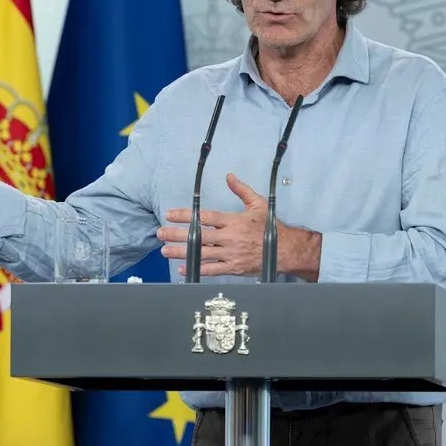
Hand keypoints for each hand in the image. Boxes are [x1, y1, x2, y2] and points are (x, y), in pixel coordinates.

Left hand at [157, 173, 320, 279]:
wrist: (285, 250)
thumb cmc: (270, 226)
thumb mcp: (258, 203)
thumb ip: (241, 190)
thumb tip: (229, 176)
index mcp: (233, 220)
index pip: (205, 217)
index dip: (186, 215)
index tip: (170, 214)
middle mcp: (229, 237)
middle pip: (198, 236)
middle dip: (177, 235)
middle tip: (160, 233)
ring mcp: (230, 254)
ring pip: (201, 253)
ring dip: (182, 252)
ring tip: (165, 251)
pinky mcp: (233, 268)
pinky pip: (212, 270)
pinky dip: (197, 269)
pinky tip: (183, 268)